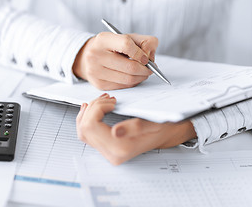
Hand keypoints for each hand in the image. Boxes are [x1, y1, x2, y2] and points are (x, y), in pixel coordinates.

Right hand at [72, 32, 157, 89]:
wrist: (88, 57)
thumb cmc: (113, 47)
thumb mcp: (128, 37)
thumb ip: (145, 42)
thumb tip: (150, 57)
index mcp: (103, 39)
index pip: (126, 45)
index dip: (141, 53)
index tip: (147, 58)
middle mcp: (96, 55)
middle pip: (130, 66)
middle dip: (145, 69)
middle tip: (151, 68)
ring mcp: (96, 71)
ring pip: (128, 79)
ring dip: (141, 77)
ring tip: (144, 72)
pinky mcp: (99, 84)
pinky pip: (123, 86)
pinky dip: (133, 82)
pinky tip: (134, 77)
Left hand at [76, 94, 196, 164]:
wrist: (168, 134)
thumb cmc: (161, 127)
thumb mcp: (151, 123)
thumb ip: (133, 128)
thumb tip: (116, 132)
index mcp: (120, 148)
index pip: (91, 126)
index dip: (96, 109)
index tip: (111, 101)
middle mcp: (111, 153)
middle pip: (84, 129)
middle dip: (92, 108)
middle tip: (107, 98)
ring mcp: (107, 151)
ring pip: (83, 132)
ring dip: (88, 113)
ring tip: (100, 101)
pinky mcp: (106, 147)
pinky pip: (88, 134)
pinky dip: (87, 119)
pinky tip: (92, 109)